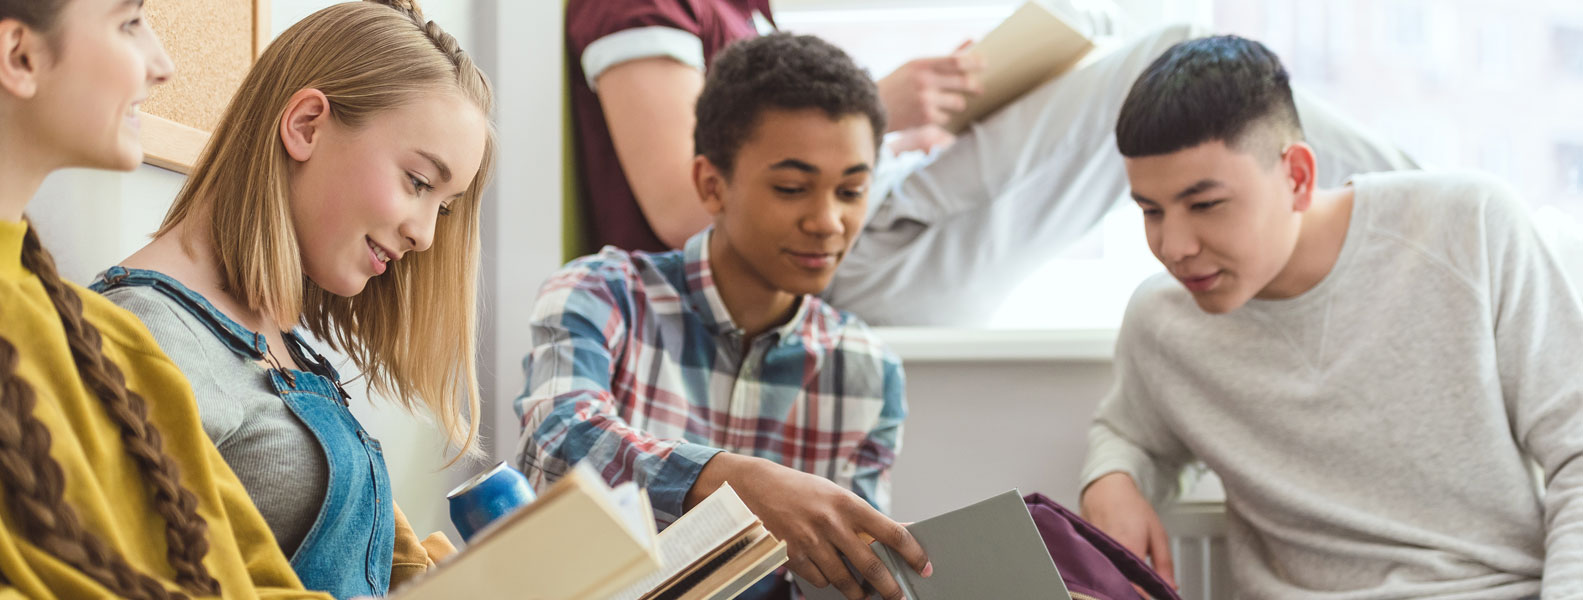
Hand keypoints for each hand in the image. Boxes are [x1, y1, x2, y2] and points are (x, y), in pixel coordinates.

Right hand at [688, 454, 931, 599]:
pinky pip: (819, 580)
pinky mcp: (791, 555)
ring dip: (857, 591)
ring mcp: (810, 541)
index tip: (924, 566)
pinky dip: (827, 582)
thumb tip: (896, 534)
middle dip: (889, 587)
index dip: (912, 552)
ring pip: (843, 579)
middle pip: (870, 565)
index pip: (891, 532)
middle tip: (898, 596)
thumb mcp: (834, 495)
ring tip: (863, 594)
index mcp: (847, 503)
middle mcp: (831, 522)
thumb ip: (862, 517)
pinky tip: (829, 577)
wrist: (755, 486)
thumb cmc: (802, 490)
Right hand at [876, 42, 985, 133]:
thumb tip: (970, 44)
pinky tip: (930, 114)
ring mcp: (925, 100)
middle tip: (978, 89)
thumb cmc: (897, 85)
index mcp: (921, 64)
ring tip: (948, 103)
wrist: (871, 108)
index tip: (984, 64)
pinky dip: (942, 116)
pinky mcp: (925, 118)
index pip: (956, 61)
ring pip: (958, 102)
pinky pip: (946, 117)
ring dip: (956, 103)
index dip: (974, 63)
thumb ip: (943, 59)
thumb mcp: (915, 67)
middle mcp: (924, 81)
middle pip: (963, 82)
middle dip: (974, 87)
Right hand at [1080, 472, 1176, 588]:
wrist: (1106, 488)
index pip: (1136, 588)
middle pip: (1120, 585)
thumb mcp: (1158, 534)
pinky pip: (1097, 568)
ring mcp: (1095, 552)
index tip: (1150, 595)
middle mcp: (1109, 553)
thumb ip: (1164, 564)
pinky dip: (1106, 572)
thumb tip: (1171, 588)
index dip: (1143, 596)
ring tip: (1127, 579)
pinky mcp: (1086, 551)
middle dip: (1130, 591)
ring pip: (1108, 577)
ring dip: (1117, 581)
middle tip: (1140, 589)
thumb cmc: (1132, 507)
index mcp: (1130, 549)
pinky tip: (1112, 570)